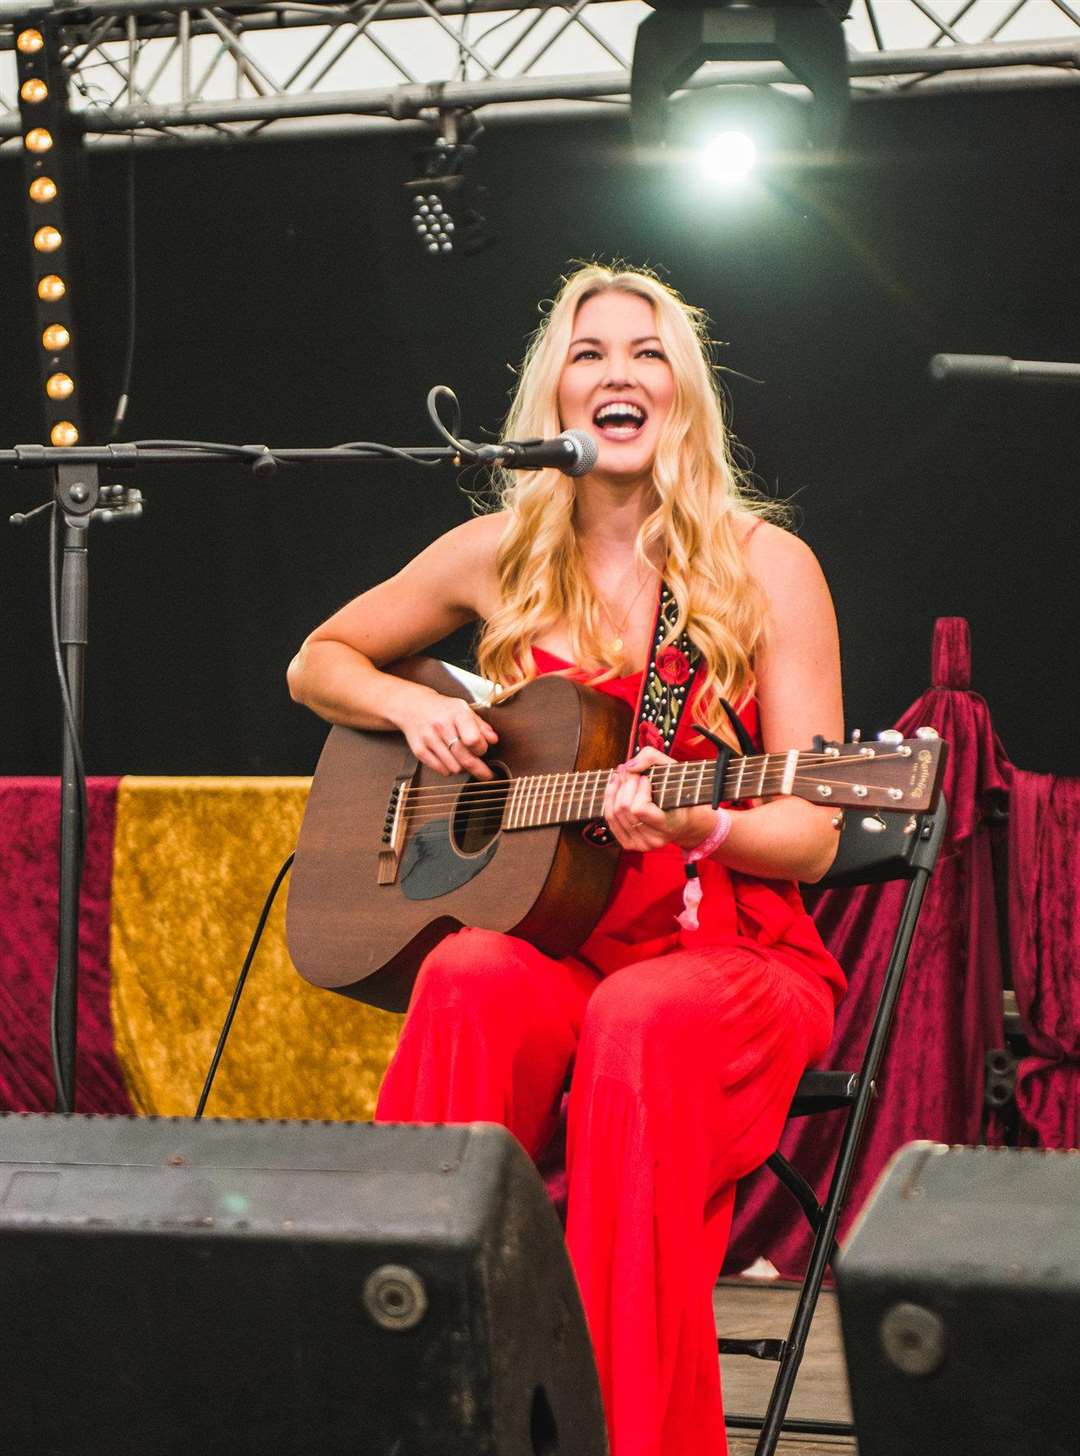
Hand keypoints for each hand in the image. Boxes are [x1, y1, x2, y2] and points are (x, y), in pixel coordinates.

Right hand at [392, 686, 498, 778]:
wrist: (413, 706)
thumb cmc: (442, 709)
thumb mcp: (464, 710)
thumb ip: (481, 726)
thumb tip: (493, 740)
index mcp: (456, 714)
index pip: (473, 740)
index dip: (481, 748)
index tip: (482, 750)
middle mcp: (441, 726)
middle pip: (465, 758)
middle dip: (479, 769)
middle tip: (486, 774)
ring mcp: (428, 739)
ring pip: (454, 767)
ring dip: (462, 768)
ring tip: (462, 759)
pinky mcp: (419, 750)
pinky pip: (441, 770)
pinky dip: (449, 769)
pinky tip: (449, 760)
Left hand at [603, 747, 718, 851]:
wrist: (685, 820)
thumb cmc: (679, 792)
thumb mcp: (672, 768)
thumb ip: (651, 758)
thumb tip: (628, 767)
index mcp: (669, 825)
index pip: (639, 809)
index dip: (638, 789)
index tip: (646, 779)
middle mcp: (654, 839)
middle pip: (624, 809)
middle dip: (624, 785)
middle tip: (630, 771)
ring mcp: (641, 844)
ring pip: (614, 814)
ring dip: (614, 789)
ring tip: (622, 775)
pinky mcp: (630, 844)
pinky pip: (610, 821)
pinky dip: (609, 801)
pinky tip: (615, 787)